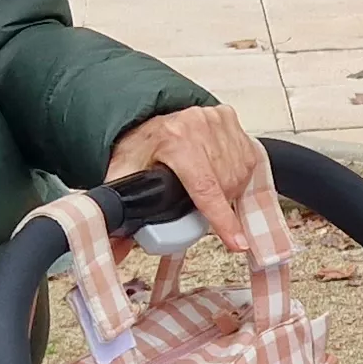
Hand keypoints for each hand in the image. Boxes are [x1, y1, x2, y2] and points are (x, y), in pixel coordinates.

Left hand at [105, 105, 274, 257]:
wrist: (146, 117)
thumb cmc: (139, 145)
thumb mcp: (123, 172)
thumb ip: (118, 209)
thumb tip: (116, 247)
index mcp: (174, 139)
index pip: (206, 187)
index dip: (222, 219)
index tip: (237, 243)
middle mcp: (200, 126)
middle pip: (224, 185)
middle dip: (215, 204)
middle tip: (193, 203)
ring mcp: (218, 121)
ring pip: (238, 175)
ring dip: (227, 190)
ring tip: (203, 185)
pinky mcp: (230, 119)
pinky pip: (246, 160)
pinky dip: (235, 174)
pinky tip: (217, 172)